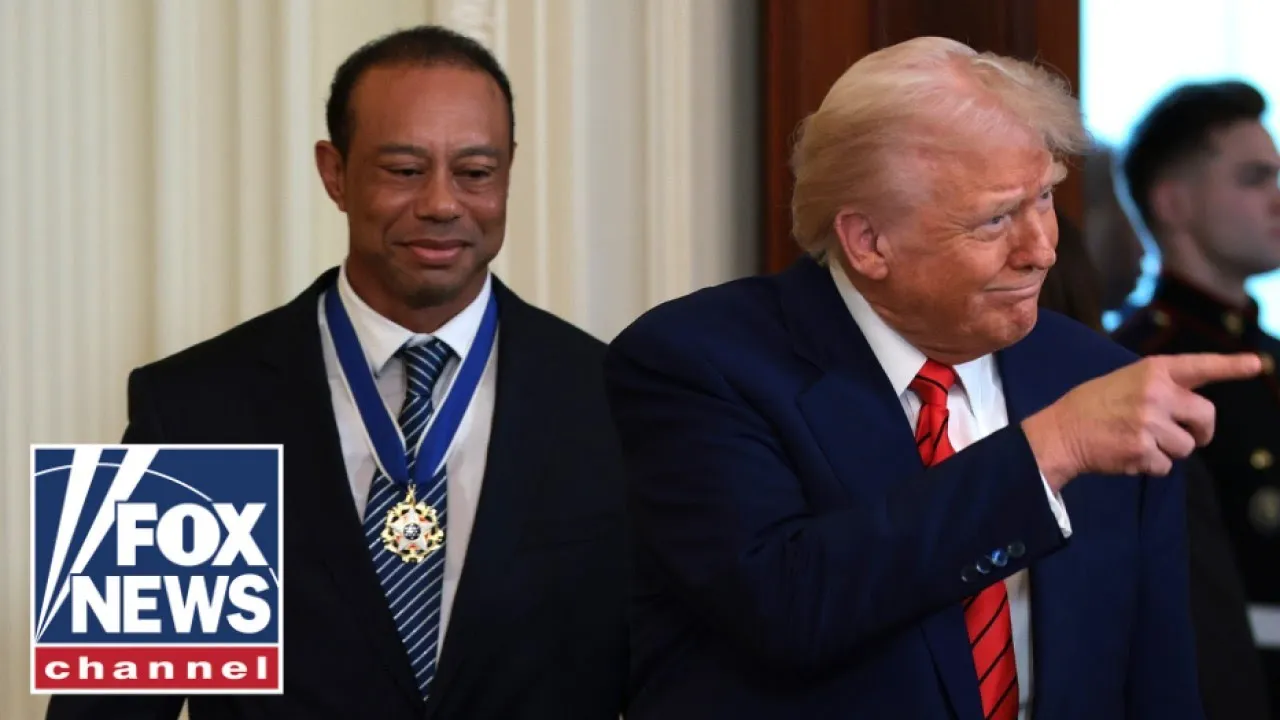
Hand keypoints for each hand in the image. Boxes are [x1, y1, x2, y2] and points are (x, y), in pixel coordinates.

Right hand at [1022, 353, 1261, 489]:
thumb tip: (1195, 411)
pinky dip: (1152, 465)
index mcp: (1152, 371)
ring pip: (1187, 447)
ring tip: (1139, 441)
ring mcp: (1149, 422)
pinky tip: (1129, 454)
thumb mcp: (1126, 381)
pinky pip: (1166, 465)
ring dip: (1169, 450)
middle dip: (1201, 430)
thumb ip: (1161, 388)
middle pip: (1206, 416)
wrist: (1059, 432)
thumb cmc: (1093, 406)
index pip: (1199, 366)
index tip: (1256, 365)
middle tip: (1185, 434)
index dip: (1230, 366)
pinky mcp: (1142, 450)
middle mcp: (1155, 394)